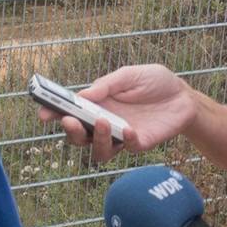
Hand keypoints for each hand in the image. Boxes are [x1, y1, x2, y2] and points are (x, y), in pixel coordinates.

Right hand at [55, 64, 198, 161]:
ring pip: (99, 151)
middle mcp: (105, 123)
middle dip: (70, 131)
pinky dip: (125, 140)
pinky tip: (130, 129)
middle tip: (69, 120)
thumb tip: (81, 96)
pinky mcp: (139, 143)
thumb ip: (106, 85)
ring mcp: (121, 136)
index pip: (70, 112)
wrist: (184, 96)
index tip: (43, 113)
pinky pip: (127, 148)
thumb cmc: (154, 82)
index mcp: (97, 104)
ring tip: (102, 122)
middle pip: (79, 137)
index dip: (53, 114)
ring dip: (96, 139)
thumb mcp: (129, 75)